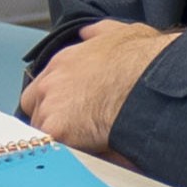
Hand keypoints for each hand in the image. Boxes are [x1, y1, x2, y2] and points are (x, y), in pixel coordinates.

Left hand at [20, 21, 173, 155]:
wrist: (152, 82)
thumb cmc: (144, 60)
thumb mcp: (121, 33)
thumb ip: (99, 32)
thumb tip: (89, 32)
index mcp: (64, 61)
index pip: (44, 85)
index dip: (57, 99)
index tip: (71, 109)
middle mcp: (51, 82)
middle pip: (34, 108)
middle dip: (51, 119)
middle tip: (77, 130)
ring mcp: (51, 106)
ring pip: (43, 132)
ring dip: (63, 140)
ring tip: (89, 146)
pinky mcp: (58, 130)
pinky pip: (56, 149)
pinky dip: (72, 154)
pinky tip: (93, 154)